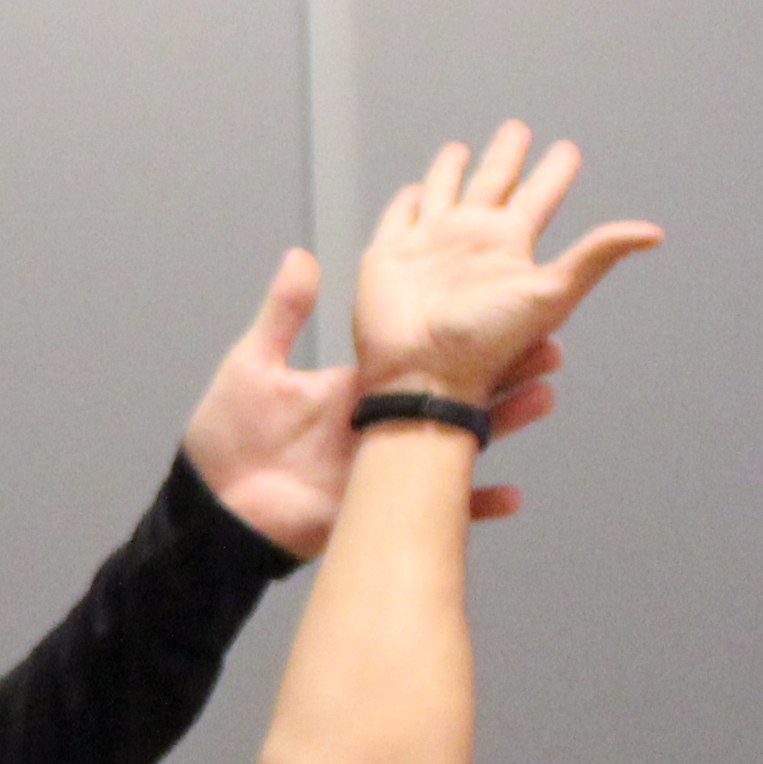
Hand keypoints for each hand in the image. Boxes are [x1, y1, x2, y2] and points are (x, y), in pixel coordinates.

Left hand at [180, 246, 566, 559]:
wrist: (213, 507)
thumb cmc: (227, 437)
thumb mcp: (254, 365)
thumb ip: (284, 314)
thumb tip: (303, 255)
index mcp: (357, 385)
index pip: (419, 352)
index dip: (458, 334)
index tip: (498, 306)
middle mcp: (380, 421)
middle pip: (450, 391)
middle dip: (500, 371)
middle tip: (548, 347)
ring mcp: (384, 466)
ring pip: (454, 441)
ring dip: (500, 423)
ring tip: (542, 398)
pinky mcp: (377, 508)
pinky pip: (432, 507)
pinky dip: (471, 503)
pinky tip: (511, 495)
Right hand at [347, 124, 660, 409]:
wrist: (421, 377)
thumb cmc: (485, 344)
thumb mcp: (552, 295)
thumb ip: (596, 257)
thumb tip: (654, 233)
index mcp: (510, 244)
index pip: (540, 194)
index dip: (555, 170)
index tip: (568, 149)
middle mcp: (472, 239)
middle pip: (494, 183)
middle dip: (506, 155)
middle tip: (517, 128)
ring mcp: (429, 246)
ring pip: (443, 193)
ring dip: (450, 171)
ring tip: (458, 149)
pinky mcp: (389, 257)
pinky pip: (399, 219)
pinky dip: (405, 203)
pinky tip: (413, 191)